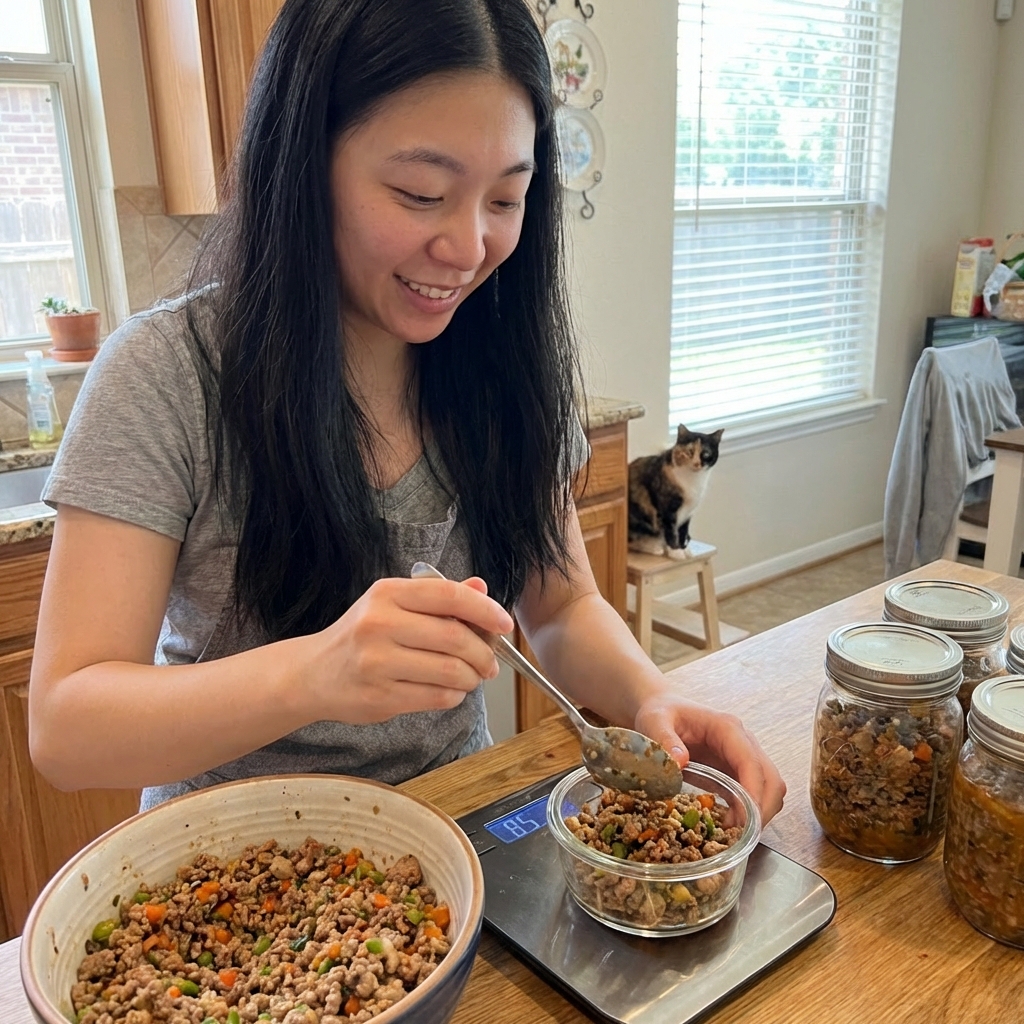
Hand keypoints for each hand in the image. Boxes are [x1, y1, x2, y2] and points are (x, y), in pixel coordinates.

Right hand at [312, 576, 512, 723]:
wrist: (313, 674)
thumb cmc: (361, 636)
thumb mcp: (393, 605)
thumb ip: (438, 597)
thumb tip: (481, 586)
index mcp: (387, 593)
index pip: (449, 595)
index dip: (485, 610)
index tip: (504, 624)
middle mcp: (380, 623)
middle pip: (455, 637)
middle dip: (484, 653)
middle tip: (490, 662)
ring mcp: (377, 662)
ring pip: (451, 671)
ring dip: (472, 677)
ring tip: (471, 677)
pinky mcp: (380, 696)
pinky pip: (437, 697)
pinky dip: (454, 695)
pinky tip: (449, 690)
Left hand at [634, 693, 785, 823]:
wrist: (663, 710)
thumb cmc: (661, 713)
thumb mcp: (655, 721)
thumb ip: (664, 739)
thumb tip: (680, 762)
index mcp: (726, 728)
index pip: (750, 761)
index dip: (753, 791)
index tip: (745, 819)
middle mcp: (743, 742)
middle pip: (770, 778)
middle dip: (763, 808)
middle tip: (741, 834)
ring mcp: (743, 757)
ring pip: (769, 788)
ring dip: (759, 813)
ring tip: (734, 833)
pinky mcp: (736, 771)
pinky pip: (754, 794)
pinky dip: (749, 812)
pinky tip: (729, 826)